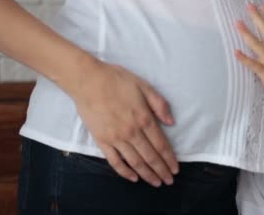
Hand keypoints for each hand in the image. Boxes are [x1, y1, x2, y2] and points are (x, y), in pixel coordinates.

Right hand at [67, 60, 178, 186]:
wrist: (88, 81)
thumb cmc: (117, 80)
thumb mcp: (144, 86)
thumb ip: (159, 104)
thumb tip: (171, 122)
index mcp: (144, 118)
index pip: (161, 145)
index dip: (169, 159)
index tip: (175, 170)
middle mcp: (132, 132)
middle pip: (150, 157)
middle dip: (161, 171)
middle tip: (169, 181)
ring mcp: (116, 138)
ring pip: (135, 162)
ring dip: (147, 174)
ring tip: (155, 183)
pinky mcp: (101, 141)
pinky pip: (115, 161)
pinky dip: (124, 172)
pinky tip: (133, 178)